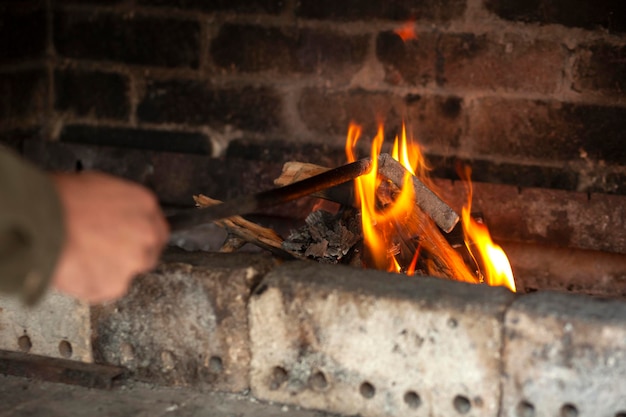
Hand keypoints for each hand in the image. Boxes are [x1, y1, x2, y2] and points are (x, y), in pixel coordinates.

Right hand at [50, 172, 168, 302]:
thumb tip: (118, 216)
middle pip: (148, 254)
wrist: (38, 220)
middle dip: (128, 256)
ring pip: (126, 273)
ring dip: (109, 270)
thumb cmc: (60, 199)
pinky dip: (91, 283)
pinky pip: (105, 288)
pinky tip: (75, 268)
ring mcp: (133, 262)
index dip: (140, 238)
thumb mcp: (99, 186)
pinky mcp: (115, 285)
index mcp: (145, 205)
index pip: (157, 229)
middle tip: (101, 252)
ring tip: (82, 258)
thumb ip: (120, 206)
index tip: (128, 242)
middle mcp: (146, 234)